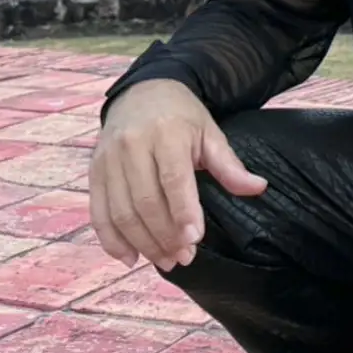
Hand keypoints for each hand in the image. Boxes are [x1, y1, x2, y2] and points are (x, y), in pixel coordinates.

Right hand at [88, 80, 266, 271]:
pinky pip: (99, 212)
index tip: (196, 239)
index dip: (183, 211)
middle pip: (145, 200)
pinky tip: (130, 257)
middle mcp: (132, 145)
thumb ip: (229, 165)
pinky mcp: (94, 171)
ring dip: (142, 243)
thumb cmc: (182, 117)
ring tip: (165, 260)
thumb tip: (258, 188)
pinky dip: (111, 240)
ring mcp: (108, 159)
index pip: (173, 178)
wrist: (143, 92)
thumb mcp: (211, 133)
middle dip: (165, 235)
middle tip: (184, 257)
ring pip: (121, 211)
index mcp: (166, 133)